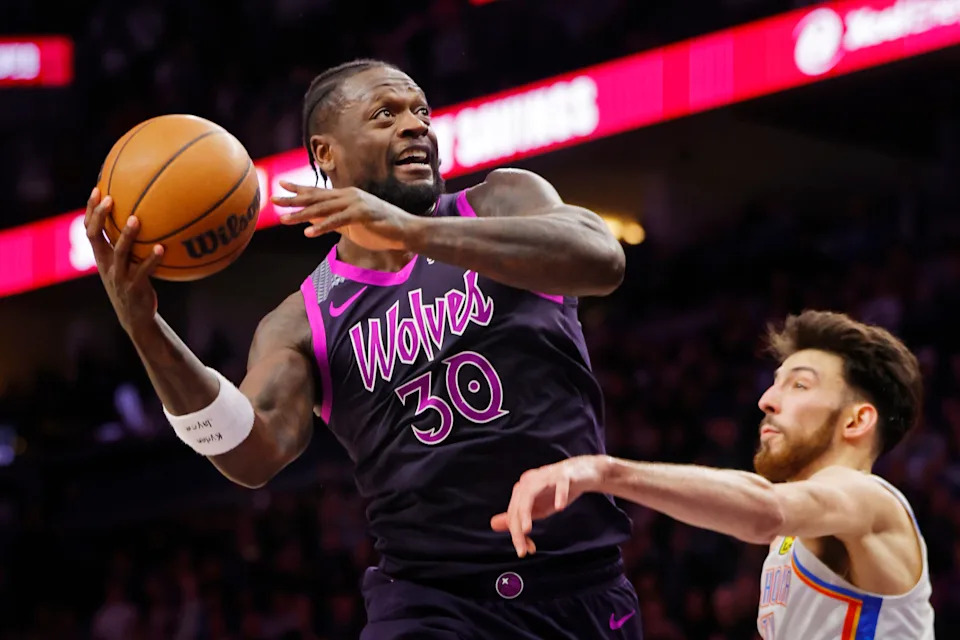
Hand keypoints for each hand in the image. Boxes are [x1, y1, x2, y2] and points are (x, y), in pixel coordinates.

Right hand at [85, 187, 164, 333]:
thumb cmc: (134, 284)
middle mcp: (106, 264)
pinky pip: (143, 270)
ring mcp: (119, 276)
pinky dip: (152, 259)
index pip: (90, 229)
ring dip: (127, 235)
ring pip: (120, 252)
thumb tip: (149, 219)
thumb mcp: (127, 264)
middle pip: (96, 236)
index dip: (91, 210)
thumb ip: (132, 246)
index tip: (97, 189)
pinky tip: (162, 248)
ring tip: (137, 219)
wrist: (135, 317)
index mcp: (102, 256)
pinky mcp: (134, 287)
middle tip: (110, 198)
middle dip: (100, 216)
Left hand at [272, 181, 417, 250]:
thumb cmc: (379, 228)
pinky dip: (322, 226)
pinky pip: (338, 221)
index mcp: (346, 196)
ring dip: (302, 214)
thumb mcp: (351, 224)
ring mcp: (356, 203)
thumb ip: (332, 219)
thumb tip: (312, 218)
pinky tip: (308, 232)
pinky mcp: (362, 214)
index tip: (281, 185)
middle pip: (316, 198)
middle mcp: (348, 195)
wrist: (404, 231)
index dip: (299, 188)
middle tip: (274, 200)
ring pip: (323, 209)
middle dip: (293, 199)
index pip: (318, 191)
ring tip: (284, 219)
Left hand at [491, 455, 608, 557]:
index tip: (524, 551)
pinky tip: (559, 507)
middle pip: (518, 506)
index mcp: (523, 488)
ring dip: (526, 512)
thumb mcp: (538, 506)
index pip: (513, 513)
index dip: (516, 534)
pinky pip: (560, 484)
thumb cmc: (558, 490)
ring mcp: (546, 476)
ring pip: (531, 494)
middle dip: (518, 529)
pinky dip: (559, 495)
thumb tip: (493, 524)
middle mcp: (530, 480)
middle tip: (523, 550)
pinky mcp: (564, 475)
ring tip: (526, 529)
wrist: (584, 473)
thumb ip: (517, 516)